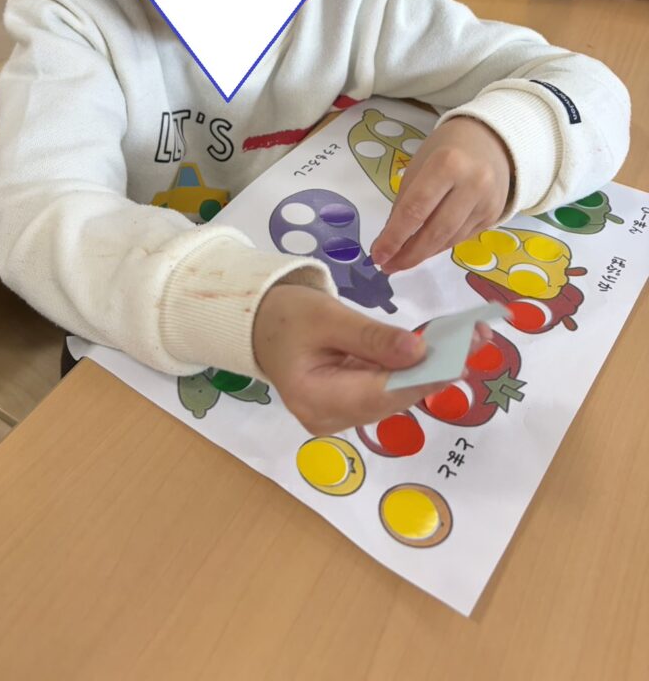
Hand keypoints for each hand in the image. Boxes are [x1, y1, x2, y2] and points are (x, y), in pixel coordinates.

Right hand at [252, 284, 480, 434]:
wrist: (259, 325)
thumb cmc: (287, 316)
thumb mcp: (327, 316)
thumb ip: (371, 337)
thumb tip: (417, 351)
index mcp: (315, 399)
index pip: (380, 393)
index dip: (423, 375)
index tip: (460, 353)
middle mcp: (328, 419)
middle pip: (393, 399)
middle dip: (435, 369)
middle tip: (475, 337)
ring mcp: (339, 418)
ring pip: (395, 396)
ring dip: (429, 369)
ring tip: (465, 339)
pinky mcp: (349, 408)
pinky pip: (387, 391)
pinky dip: (411, 370)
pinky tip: (437, 349)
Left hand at [370, 117, 511, 273]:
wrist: (490, 141)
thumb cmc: (445, 151)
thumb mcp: (418, 167)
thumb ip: (404, 204)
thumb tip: (387, 244)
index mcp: (447, 164)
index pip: (415, 209)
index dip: (394, 237)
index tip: (377, 255)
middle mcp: (473, 184)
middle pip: (435, 231)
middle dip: (408, 254)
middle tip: (387, 267)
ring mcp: (487, 202)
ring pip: (449, 240)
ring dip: (422, 254)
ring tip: (400, 261)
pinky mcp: (494, 216)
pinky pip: (461, 238)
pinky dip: (439, 247)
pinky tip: (424, 250)